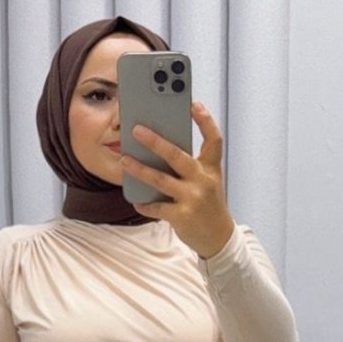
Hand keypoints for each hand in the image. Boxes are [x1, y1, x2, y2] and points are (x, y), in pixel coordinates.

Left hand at [120, 101, 235, 260]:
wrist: (218, 237)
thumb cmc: (208, 204)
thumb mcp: (207, 181)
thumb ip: (191, 165)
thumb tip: (159, 149)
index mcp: (211, 168)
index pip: (213, 139)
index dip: (205, 121)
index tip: (194, 104)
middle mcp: (203, 180)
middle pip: (178, 156)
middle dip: (156, 142)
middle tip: (136, 130)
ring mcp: (193, 198)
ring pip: (161, 180)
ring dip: (139, 169)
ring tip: (124, 160)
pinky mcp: (183, 216)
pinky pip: (157, 207)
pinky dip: (145, 204)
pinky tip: (136, 199)